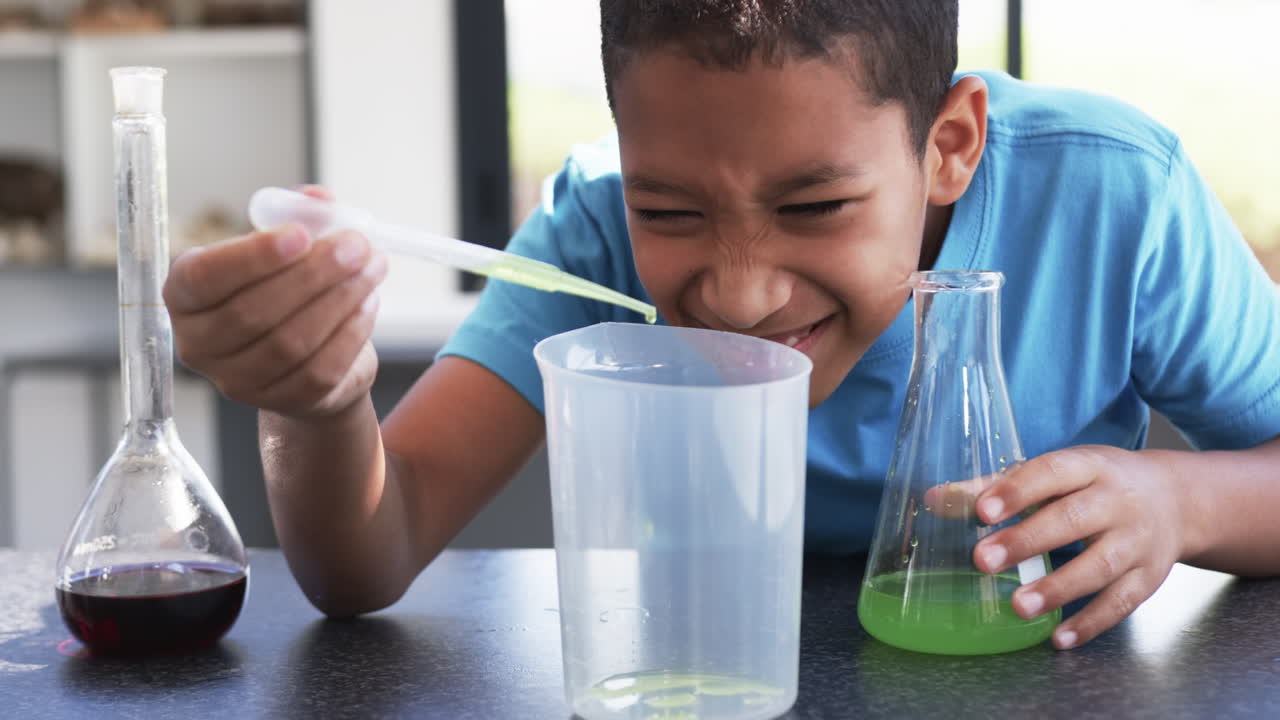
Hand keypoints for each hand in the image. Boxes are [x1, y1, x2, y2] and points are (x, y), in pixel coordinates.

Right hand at [163, 186, 388, 418]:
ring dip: (341, 298)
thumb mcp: (288, 248)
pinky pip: (321, 367)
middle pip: (253, 311)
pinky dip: (352, 331)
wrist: (309, 356)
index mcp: (185, 296)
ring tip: (372, 267)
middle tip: (357, 244)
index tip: (301, 234)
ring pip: (291, 341)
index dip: (252, 257)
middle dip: (314, 273)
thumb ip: (299, 217)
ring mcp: (238, 381)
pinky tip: (369, 302)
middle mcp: (200, 344)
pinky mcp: (283, 401)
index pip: (203, 278)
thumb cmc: (288, 291)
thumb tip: (318, 200)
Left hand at [970, 445, 1184, 648]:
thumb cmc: (1095, 484)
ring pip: (1100, 566)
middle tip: (982, 562)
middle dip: (1027, 541)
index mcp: (1089, 465)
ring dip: (1058, 588)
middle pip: (1073, 520)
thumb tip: (933, 500)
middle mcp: (1118, 501)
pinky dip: (1091, 623)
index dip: (1016, 491)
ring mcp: (1138, 541)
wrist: (1178, 500)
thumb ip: (993, 487)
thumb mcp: (1053, 474)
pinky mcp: (1150, 577)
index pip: (1051, 473)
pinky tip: (1059, 638)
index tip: (982, 511)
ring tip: (1019, 606)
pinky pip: (1122, 603)